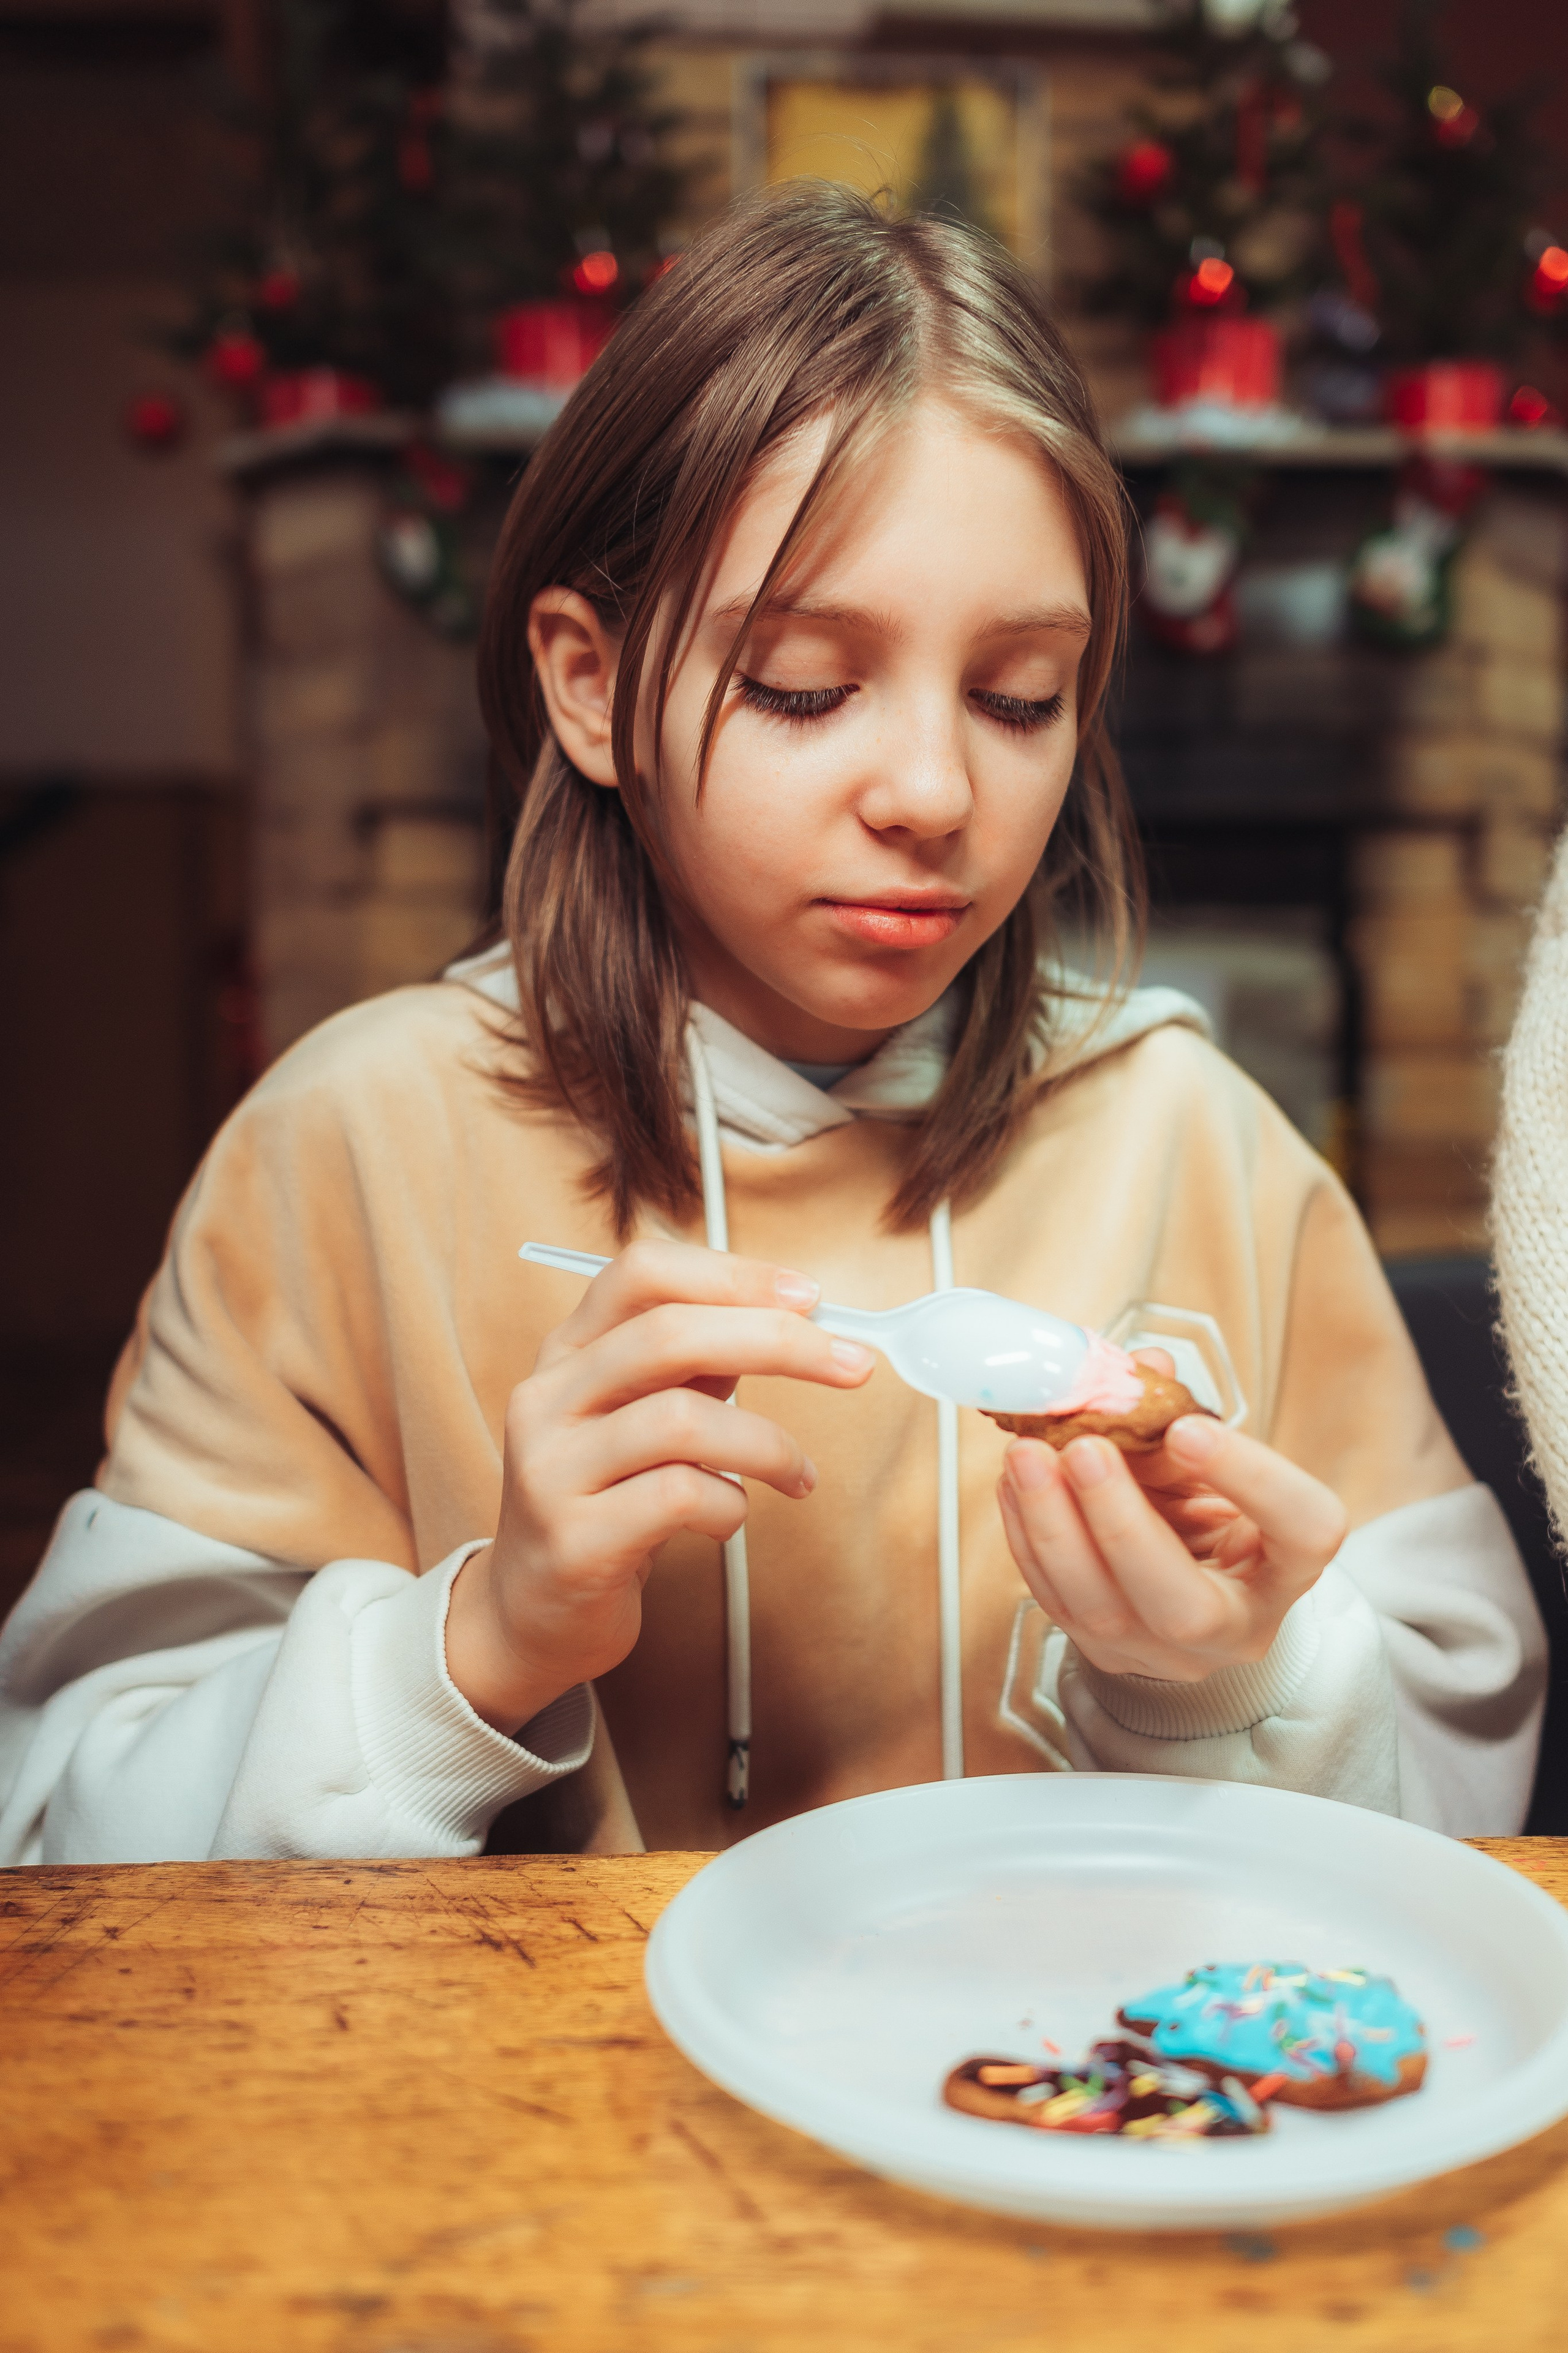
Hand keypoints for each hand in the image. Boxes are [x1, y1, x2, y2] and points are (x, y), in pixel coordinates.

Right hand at [445, 1240, 872, 1732]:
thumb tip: (795, 1319)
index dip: (733, 1273)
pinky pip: (678, 1500)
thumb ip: (696, 1365)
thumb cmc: (606, 1502)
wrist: (531, 1614)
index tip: (810, 1297)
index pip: (642, 1272)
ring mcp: (552, 1470)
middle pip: (670, 1335)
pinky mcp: (573, 1542)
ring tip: (800, 1475)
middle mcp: (547, 1399)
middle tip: (854, 1367)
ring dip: (768, 1443)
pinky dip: (731, 1506)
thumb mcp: (639, 1414)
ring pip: (681, 1420)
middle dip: (780, 1342)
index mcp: (567, 1352)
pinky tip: (730, 1518)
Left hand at [996, 1356, 1347, 1683]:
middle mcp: (1233, 1626)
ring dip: (1053, 1525)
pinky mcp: (1102, 1651)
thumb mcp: (1217, 1467)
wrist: (1189, 1583)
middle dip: (1120, 1522)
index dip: (1251, 1478)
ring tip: (1027, 1455)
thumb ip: (1184, 1419)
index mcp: (1288, 1567)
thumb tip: (1142, 1369)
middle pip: (1182, 1604)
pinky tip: (1014, 1484)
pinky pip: (1055, 1600)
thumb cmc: (1213, 1513)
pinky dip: (1027, 1536)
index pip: (1301, 1531)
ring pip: (1101, 1608)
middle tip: (1082, 1447)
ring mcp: (1162, 1652)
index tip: (1189, 1428)